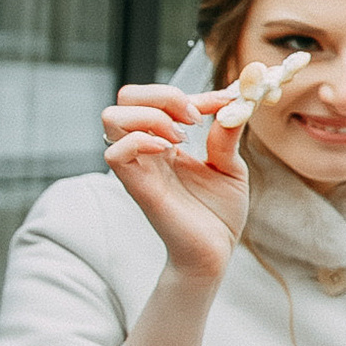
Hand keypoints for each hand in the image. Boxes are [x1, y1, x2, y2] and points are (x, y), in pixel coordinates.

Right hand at [101, 85, 249, 278]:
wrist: (215, 252)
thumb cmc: (219, 213)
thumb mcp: (231, 167)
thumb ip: (227, 136)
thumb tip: (233, 103)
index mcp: (166, 141)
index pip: (160, 98)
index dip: (194, 93)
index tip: (225, 102)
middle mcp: (147, 150)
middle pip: (126, 98)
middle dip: (161, 94)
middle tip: (194, 118)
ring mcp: (139, 167)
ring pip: (112, 117)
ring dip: (150, 116)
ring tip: (181, 137)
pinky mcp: (138, 187)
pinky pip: (115, 154)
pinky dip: (139, 141)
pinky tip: (168, 151)